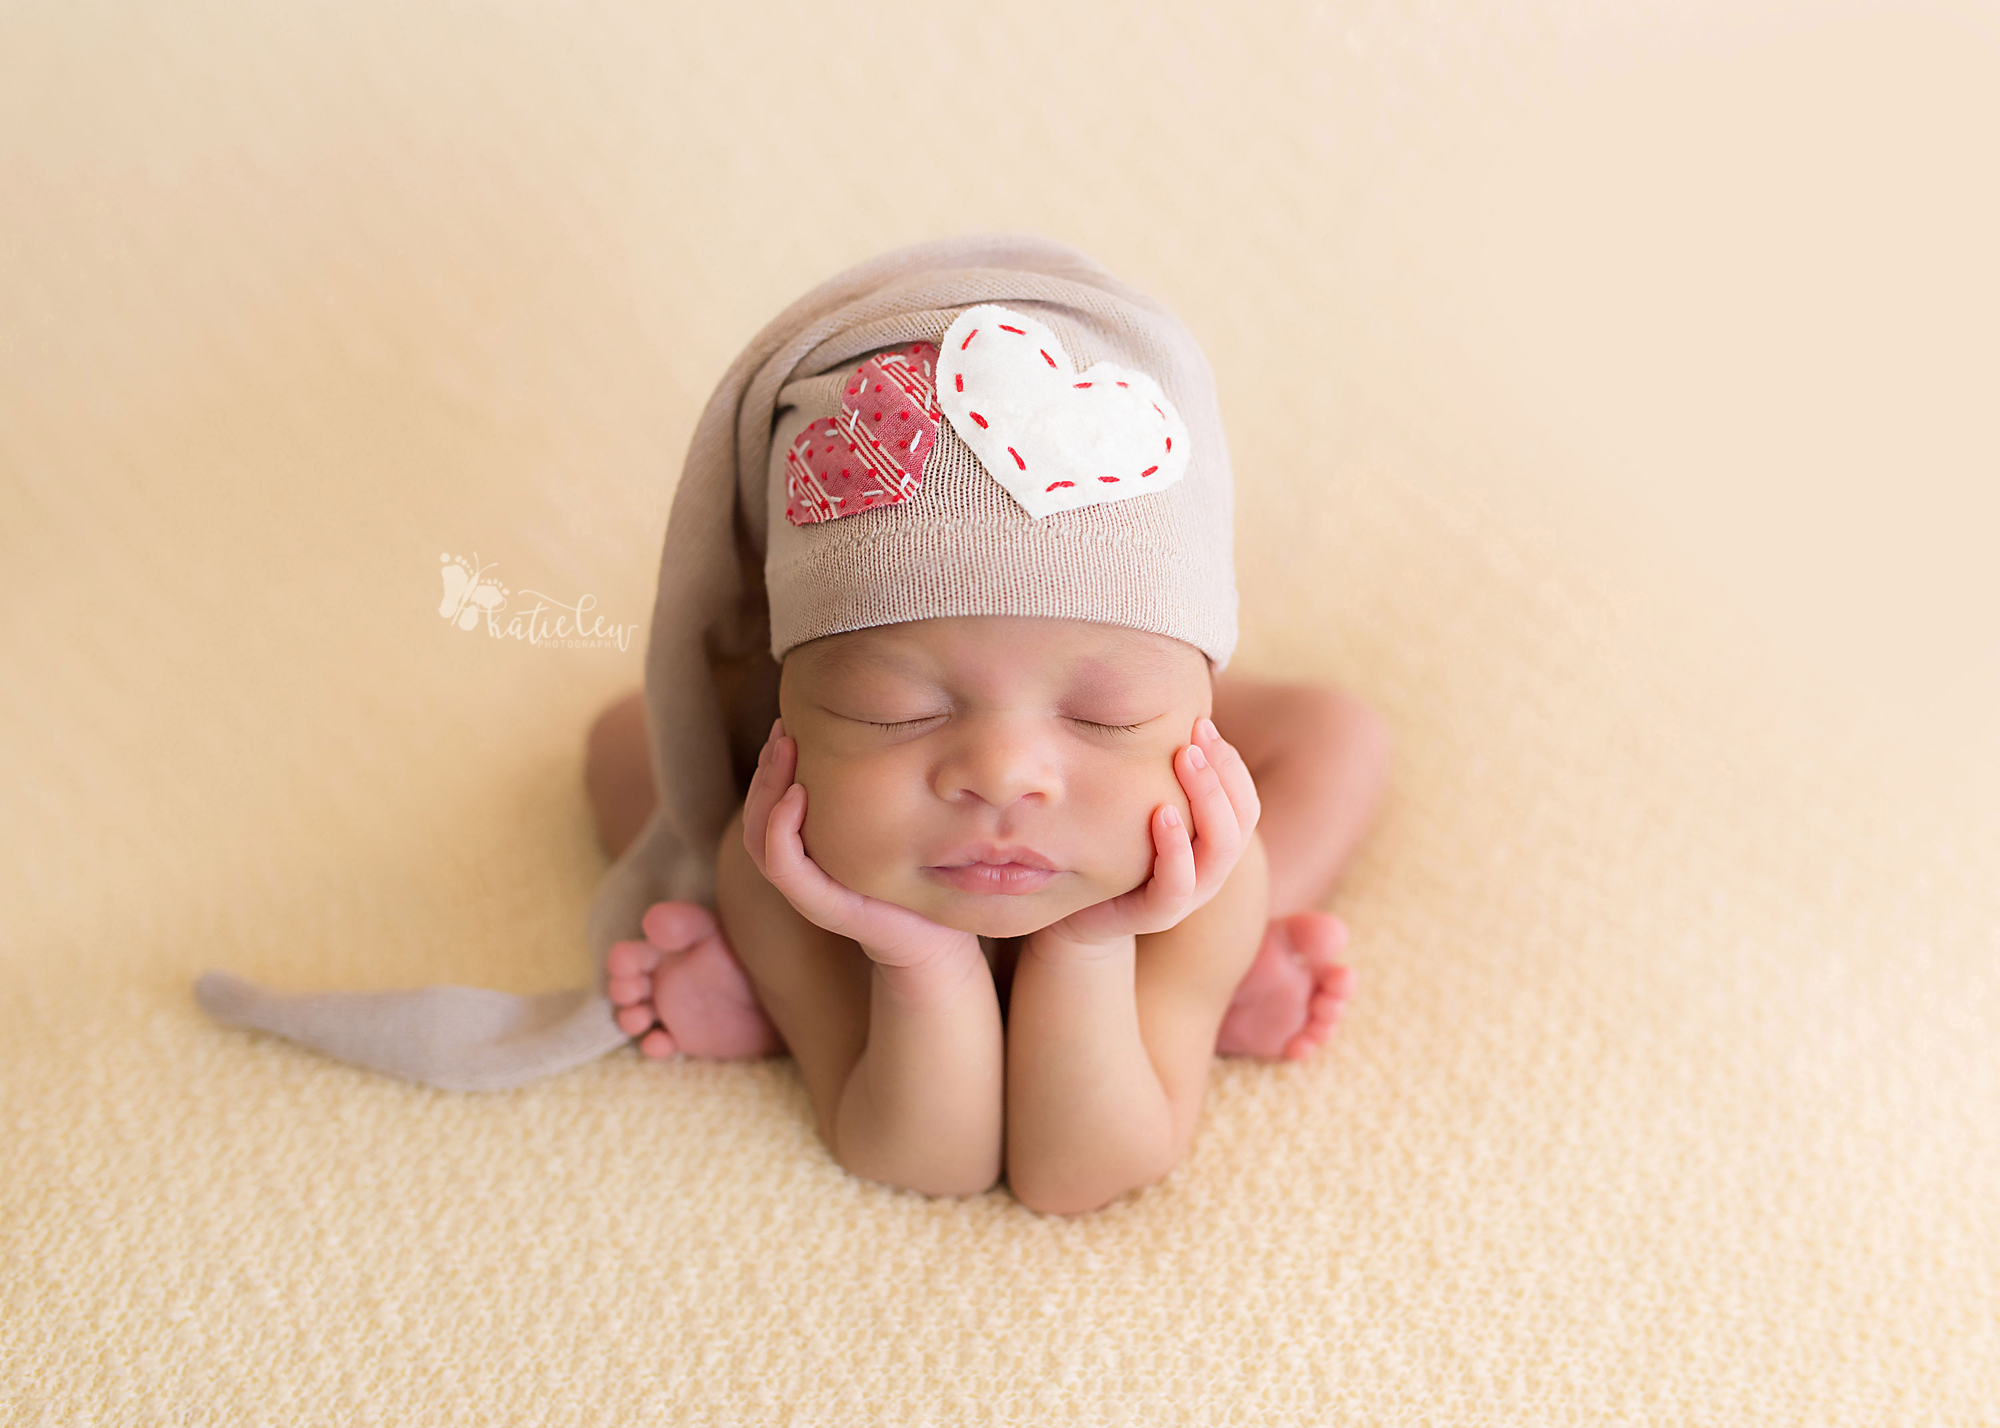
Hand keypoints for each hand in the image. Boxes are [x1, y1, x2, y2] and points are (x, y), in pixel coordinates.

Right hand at [743, 720, 982, 971]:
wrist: (939, 938)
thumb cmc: (921, 879)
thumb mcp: (896, 824)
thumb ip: (875, 792)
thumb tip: (885, 730)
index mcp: (809, 851)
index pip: (766, 803)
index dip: (769, 764)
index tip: (787, 726)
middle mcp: (800, 869)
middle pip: (755, 813)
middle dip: (765, 767)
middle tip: (782, 730)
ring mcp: (807, 889)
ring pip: (758, 836)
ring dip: (766, 789)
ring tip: (785, 751)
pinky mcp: (823, 906)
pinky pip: (783, 866)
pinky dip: (780, 829)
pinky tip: (798, 794)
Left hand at [1046, 717, 1261, 946]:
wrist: (1076, 914)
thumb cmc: (1111, 848)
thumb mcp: (1139, 803)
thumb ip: (1160, 774)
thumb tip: (1166, 711)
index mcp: (1213, 842)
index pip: (1244, 799)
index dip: (1230, 761)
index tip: (1202, 723)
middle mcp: (1210, 868)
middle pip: (1243, 818)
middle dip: (1224, 771)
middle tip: (1197, 734)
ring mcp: (1188, 895)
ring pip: (1221, 849)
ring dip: (1208, 799)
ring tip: (1186, 760)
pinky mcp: (1155, 914)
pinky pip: (1178, 885)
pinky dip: (1175, 847)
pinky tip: (1161, 811)